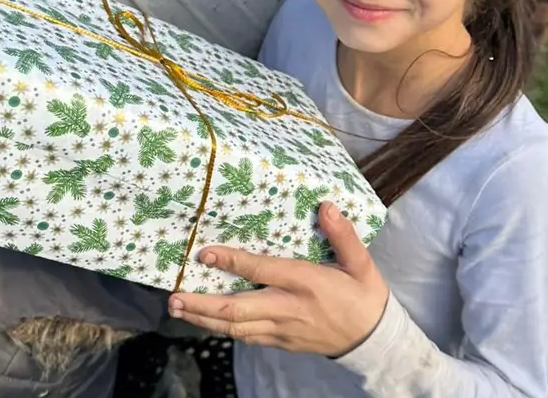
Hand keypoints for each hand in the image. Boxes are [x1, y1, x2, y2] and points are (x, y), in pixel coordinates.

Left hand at [168, 202, 388, 356]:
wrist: (373, 341)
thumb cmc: (364, 296)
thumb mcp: (361, 264)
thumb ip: (342, 235)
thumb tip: (326, 205)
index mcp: (305, 283)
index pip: (262, 271)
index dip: (233, 263)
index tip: (206, 254)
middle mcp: (288, 308)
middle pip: (237, 309)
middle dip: (203, 304)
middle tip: (174, 297)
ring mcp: (281, 329)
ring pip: (235, 327)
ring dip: (203, 319)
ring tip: (177, 308)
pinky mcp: (280, 342)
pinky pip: (246, 337)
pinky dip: (222, 329)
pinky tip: (204, 321)